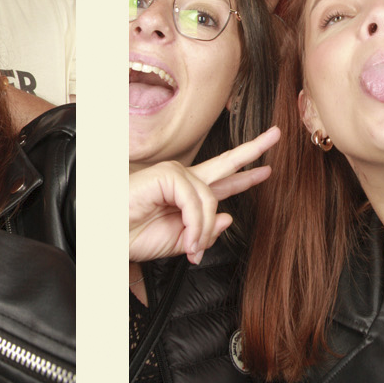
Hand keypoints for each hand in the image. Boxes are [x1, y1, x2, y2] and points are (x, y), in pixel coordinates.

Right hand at [129, 127, 278, 263]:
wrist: (107, 237)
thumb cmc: (132, 237)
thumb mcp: (179, 243)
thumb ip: (204, 233)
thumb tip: (228, 217)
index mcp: (187, 196)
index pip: (222, 181)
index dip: (245, 176)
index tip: (266, 170)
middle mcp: (183, 180)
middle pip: (225, 162)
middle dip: (252, 150)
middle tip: (276, 135)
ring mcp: (174, 175)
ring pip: (211, 197)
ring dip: (203, 227)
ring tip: (191, 246)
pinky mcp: (166, 175)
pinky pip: (196, 199)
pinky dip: (195, 221)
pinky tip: (187, 234)